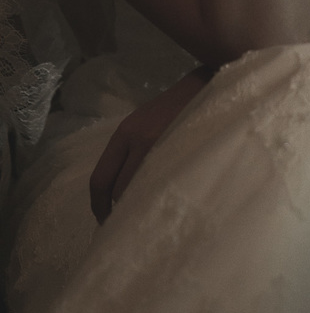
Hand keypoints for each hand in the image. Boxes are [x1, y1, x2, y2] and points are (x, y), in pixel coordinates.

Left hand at [89, 66, 212, 223]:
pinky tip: (164, 204)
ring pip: (137, 190)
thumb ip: (133, 153)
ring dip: (137, 207)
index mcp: (125, 133)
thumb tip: (121, 194)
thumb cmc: (178, 108)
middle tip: (123, 229)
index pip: (100, 178)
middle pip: (115, 189)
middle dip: (115, 212)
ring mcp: (157, 143)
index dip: (98, 205)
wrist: (208, 84)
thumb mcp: (148, 125)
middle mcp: (135, 138)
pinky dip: (157, 198)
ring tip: (144, 219)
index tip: (104, 222)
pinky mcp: (179, 148)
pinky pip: (161, 184)